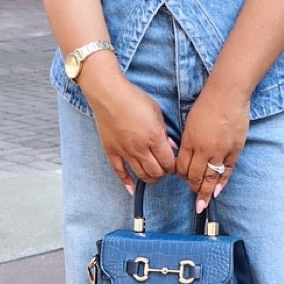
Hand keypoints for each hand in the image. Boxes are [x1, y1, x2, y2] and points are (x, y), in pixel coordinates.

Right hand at [83, 70, 176, 191]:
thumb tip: (171, 147)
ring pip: (141, 174)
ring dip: (150, 177)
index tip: (174, 164)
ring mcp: (125, 152)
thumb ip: (164, 132)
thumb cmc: (134, 99)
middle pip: (156, 172)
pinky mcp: (112, 151)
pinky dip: (126, 182)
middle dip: (163, 173)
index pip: (169, 162)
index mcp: (154, 138)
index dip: (174, 166)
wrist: (109, 95)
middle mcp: (140, 149)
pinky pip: (119, 172)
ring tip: (153, 173)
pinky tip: (131, 189)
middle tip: (164, 168)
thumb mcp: (157, 112)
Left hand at [178, 82, 249, 210]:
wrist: (228, 94)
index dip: (180, 175)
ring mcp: (221, 150)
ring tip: (203, 204)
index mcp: (190, 141)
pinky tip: (217, 192)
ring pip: (211, 177)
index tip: (182, 177)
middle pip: (195, 176)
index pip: (182, 167)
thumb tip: (187, 158)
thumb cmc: (207, 104)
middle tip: (193, 198)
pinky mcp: (235, 149)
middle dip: (193, 188)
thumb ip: (188, 142)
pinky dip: (222, 182)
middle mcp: (204, 149)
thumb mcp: (190, 122)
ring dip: (206, 192)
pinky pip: (227, 171)